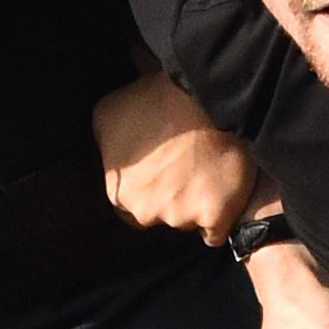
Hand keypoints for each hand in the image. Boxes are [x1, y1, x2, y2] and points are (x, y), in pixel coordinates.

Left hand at [95, 71, 255, 244]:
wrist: (205, 96)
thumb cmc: (155, 100)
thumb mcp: (108, 112)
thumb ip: (105, 145)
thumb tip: (109, 153)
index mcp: (119, 193)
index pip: (130, 207)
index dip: (149, 187)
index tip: (164, 170)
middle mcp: (146, 211)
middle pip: (161, 216)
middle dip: (172, 198)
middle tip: (188, 166)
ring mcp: (182, 216)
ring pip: (189, 222)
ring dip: (198, 204)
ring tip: (208, 170)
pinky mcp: (216, 216)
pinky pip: (216, 232)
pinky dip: (221, 218)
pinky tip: (223, 194)